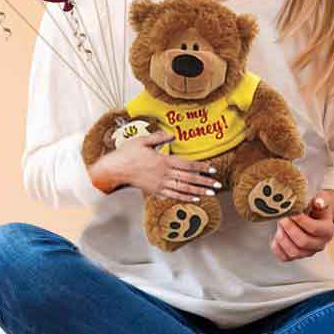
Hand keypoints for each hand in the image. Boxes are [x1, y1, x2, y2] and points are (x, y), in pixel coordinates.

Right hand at [87, 130, 222, 200]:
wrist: (115, 169)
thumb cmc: (128, 153)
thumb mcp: (143, 140)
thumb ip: (159, 137)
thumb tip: (172, 135)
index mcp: (163, 160)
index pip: (187, 165)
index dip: (201, 167)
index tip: (212, 169)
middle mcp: (164, 174)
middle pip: (189, 178)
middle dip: (205, 182)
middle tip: (218, 185)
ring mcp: (160, 184)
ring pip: (183, 188)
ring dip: (199, 191)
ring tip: (211, 193)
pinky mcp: (155, 191)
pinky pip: (173, 195)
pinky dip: (185, 197)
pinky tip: (195, 198)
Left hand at [271, 190, 333, 261]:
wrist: (312, 216)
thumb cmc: (315, 208)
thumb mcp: (321, 200)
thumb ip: (320, 200)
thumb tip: (318, 203)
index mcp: (327, 230)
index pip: (314, 229)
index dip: (301, 221)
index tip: (292, 212)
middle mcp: (319, 244)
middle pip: (303, 242)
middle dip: (290, 228)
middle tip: (282, 217)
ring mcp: (307, 252)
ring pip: (294, 252)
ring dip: (283, 237)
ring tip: (279, 224)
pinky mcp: (296, 256)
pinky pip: (284, 257)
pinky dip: (277, 247)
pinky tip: (276, 234)